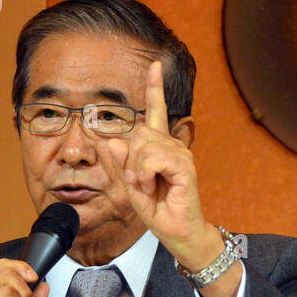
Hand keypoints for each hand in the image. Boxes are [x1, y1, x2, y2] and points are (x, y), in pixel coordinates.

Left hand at [101, 61, 221, 268]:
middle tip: (139, 182)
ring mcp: (180, 154)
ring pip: (143, 146)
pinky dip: (144, 175)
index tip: (155, 64)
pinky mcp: (184, 166)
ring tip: (149, 187)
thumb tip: (113, 140)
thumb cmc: (159, 209)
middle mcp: (173, 145)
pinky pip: (152, 159)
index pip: (156, 111)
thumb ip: (120, 164)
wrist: (178, 232)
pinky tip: (153, 186)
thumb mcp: (131, 186)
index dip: (154, 87)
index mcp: (160, 147)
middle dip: (129, 160)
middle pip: (138, 133)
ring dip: (136, 172)